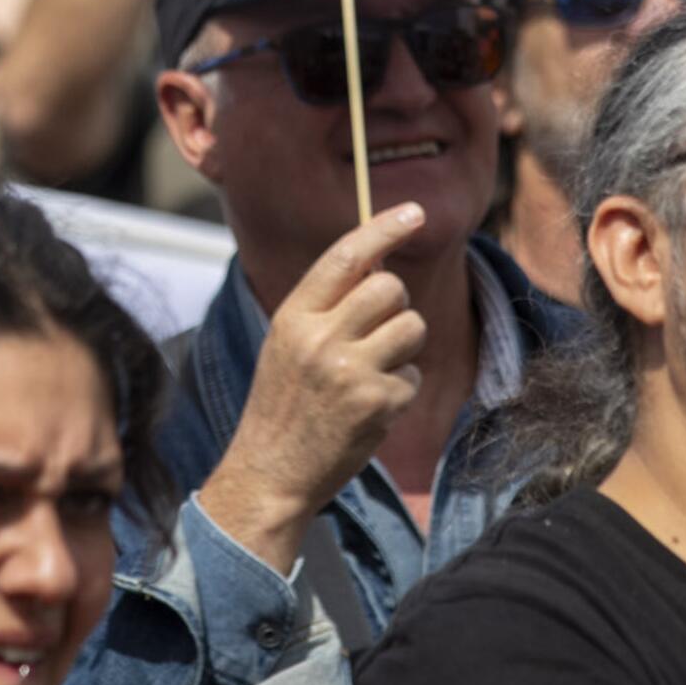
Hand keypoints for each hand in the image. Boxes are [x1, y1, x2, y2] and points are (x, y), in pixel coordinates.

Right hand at [197, 205, 426, 575]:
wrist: (270, 472)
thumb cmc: (283, 401)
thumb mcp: (288, 341)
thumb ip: (326, 305)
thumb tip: (379, 264)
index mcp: (295, 315)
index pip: (347, 255)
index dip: (384, 228)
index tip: (415, 212)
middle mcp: (321, 338)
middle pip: (390, 288)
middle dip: (396, 305)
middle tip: (379, 329)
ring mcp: (351, 373)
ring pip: (412, 328)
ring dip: (404, 346)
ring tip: (374, 370)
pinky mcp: (377, 406)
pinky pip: (414, 377)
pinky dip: (401, 390)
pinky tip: (371, 408)